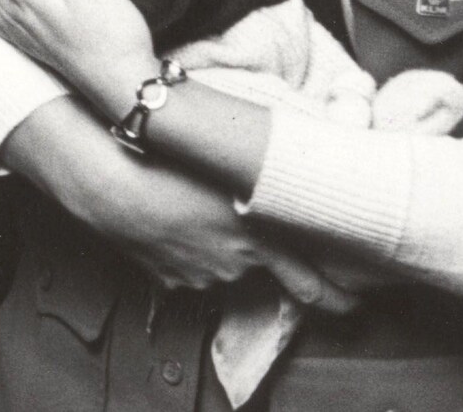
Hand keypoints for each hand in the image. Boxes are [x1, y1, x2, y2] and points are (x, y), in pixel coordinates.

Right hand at [5, 100, 360, 312]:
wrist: (107, 178)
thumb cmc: (166, 157)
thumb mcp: (224, 158)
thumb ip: (260, 172)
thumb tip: (281, 168)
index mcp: (258, 235)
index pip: (312, 284)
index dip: (339, 300)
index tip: (355, 305)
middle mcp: (236, 265)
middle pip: (261, 270)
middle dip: (256, 253)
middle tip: (236, 223)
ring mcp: (202, 276)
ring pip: (222, 267)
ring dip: (215, 247)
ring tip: (187, 208)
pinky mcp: (169, 279)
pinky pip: (187, 269)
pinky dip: (183, 251)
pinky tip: (165, 220)